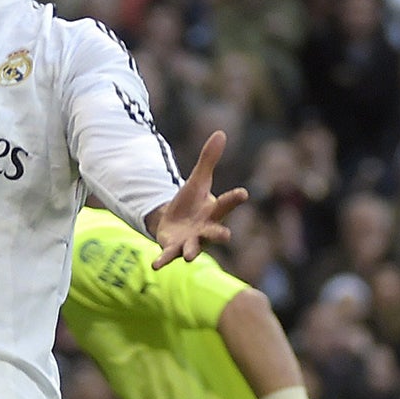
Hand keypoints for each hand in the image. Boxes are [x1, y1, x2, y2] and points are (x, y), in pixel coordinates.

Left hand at [148, 130, 246, 267]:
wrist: (175, 223)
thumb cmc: (191, 202)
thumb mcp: (198, 179)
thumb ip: (208, 159)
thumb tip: (220, 132)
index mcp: (214, 212)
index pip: (227, 204)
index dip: (235, 199)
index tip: (244, 193)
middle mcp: (205, 230)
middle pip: (215, 232)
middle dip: (220, 235)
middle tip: (226, 236)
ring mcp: (190, 241)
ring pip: (194, 248)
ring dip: (192, 252)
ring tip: (191, 257)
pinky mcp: (173, 248)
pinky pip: (169, 256)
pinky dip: (163, 260)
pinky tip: (155, 266)